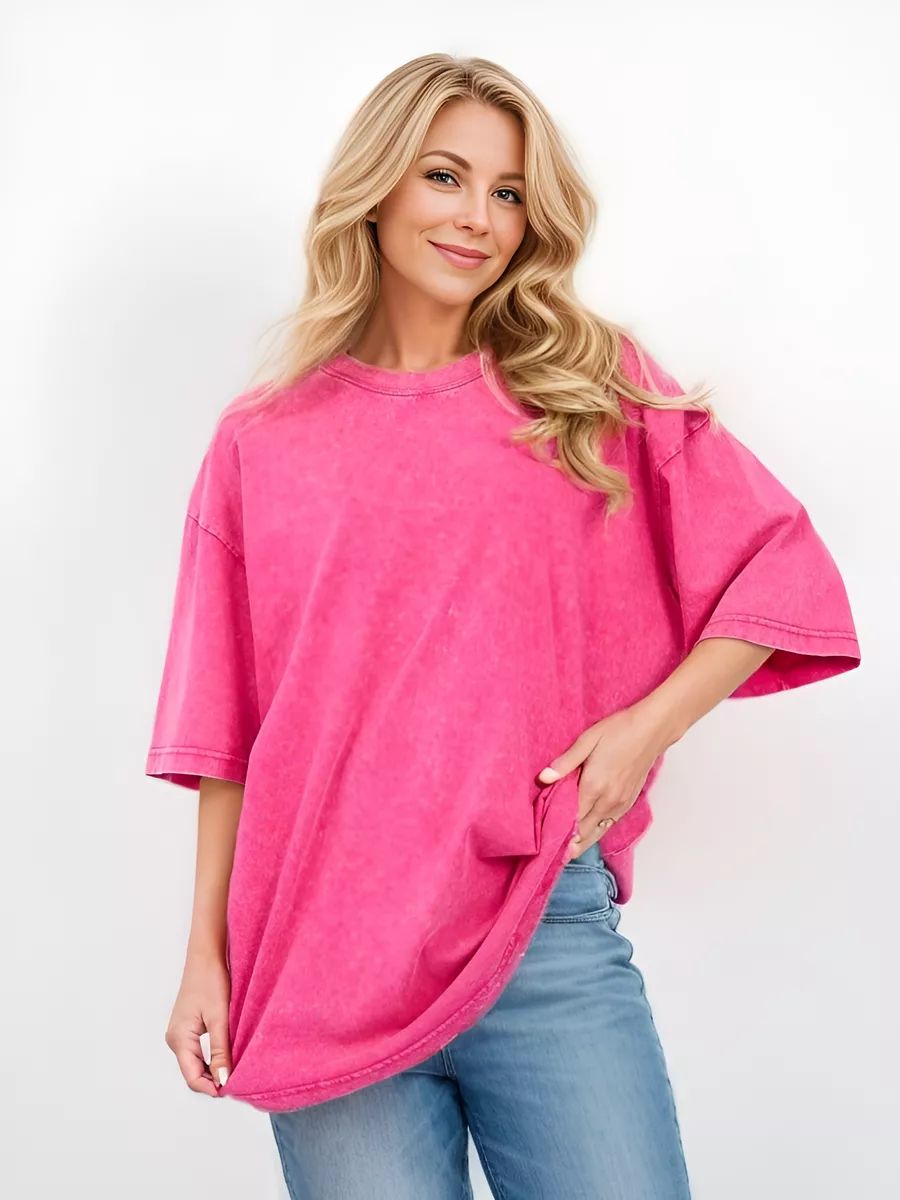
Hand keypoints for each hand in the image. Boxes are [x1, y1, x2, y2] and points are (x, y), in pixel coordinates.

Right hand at [165, 951, 232, 1097]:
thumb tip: (223, 1080)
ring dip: (212, 1068)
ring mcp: (179, 1033)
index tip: (234, 1088)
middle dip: (212, 1079)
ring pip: (195, 1062)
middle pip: (192, 1072)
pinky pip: (197, 1051)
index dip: (212, 1087)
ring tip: (234, 1067)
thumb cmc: (211, 981)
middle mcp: (174, 1039)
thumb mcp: (219, 1018)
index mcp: (179, 1039)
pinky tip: (226, 1054)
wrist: (206, 956)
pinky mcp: (186, 1027)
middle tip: (237, 1079)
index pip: (192, 1077)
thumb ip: (220, 1051)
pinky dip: (210, 1056)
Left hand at [537, 702, 669, 863]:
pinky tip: (587, 833)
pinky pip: (609, 824)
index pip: (571, 819)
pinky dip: (596, 831)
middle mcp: (608, 801)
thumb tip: (543, 778)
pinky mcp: (628, 802)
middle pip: (584, 832)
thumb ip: (565, 763)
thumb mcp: (587, 740)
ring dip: (582, 841)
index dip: (557, 832)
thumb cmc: (619, 730)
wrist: (652, 730)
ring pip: (597, 832)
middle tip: (551, 853)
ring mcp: (620, 804)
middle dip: (568, 844)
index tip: (544, 842)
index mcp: (594, 786)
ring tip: (567, 851)